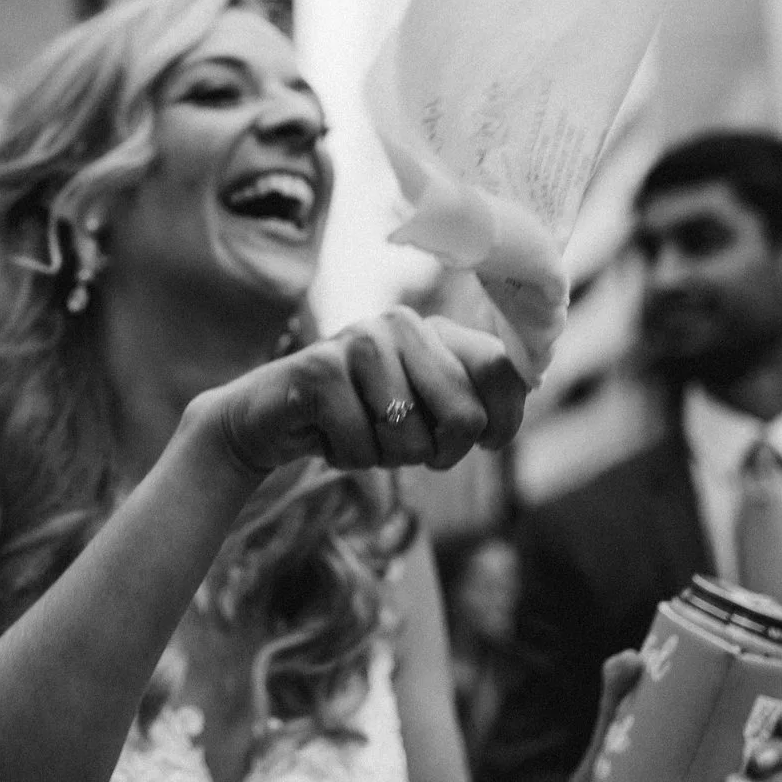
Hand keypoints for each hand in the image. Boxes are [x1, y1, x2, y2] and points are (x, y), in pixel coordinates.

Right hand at [206, 306, 525, 474]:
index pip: (503, 371)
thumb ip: (469, 407)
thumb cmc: (357, 420)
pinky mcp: (320, 368)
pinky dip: (348, 457)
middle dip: (436, 453)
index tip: (484, 443)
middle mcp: (403, 324)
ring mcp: (361, 340)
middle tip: (401, 444)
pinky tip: (326, 434)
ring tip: (358, 431)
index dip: (503, 423)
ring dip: (383, 457)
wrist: (269, 419)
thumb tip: (512, 410)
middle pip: (465, 419)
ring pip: (411, 441)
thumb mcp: (421, 414)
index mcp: (436, 332)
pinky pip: (363, 448)